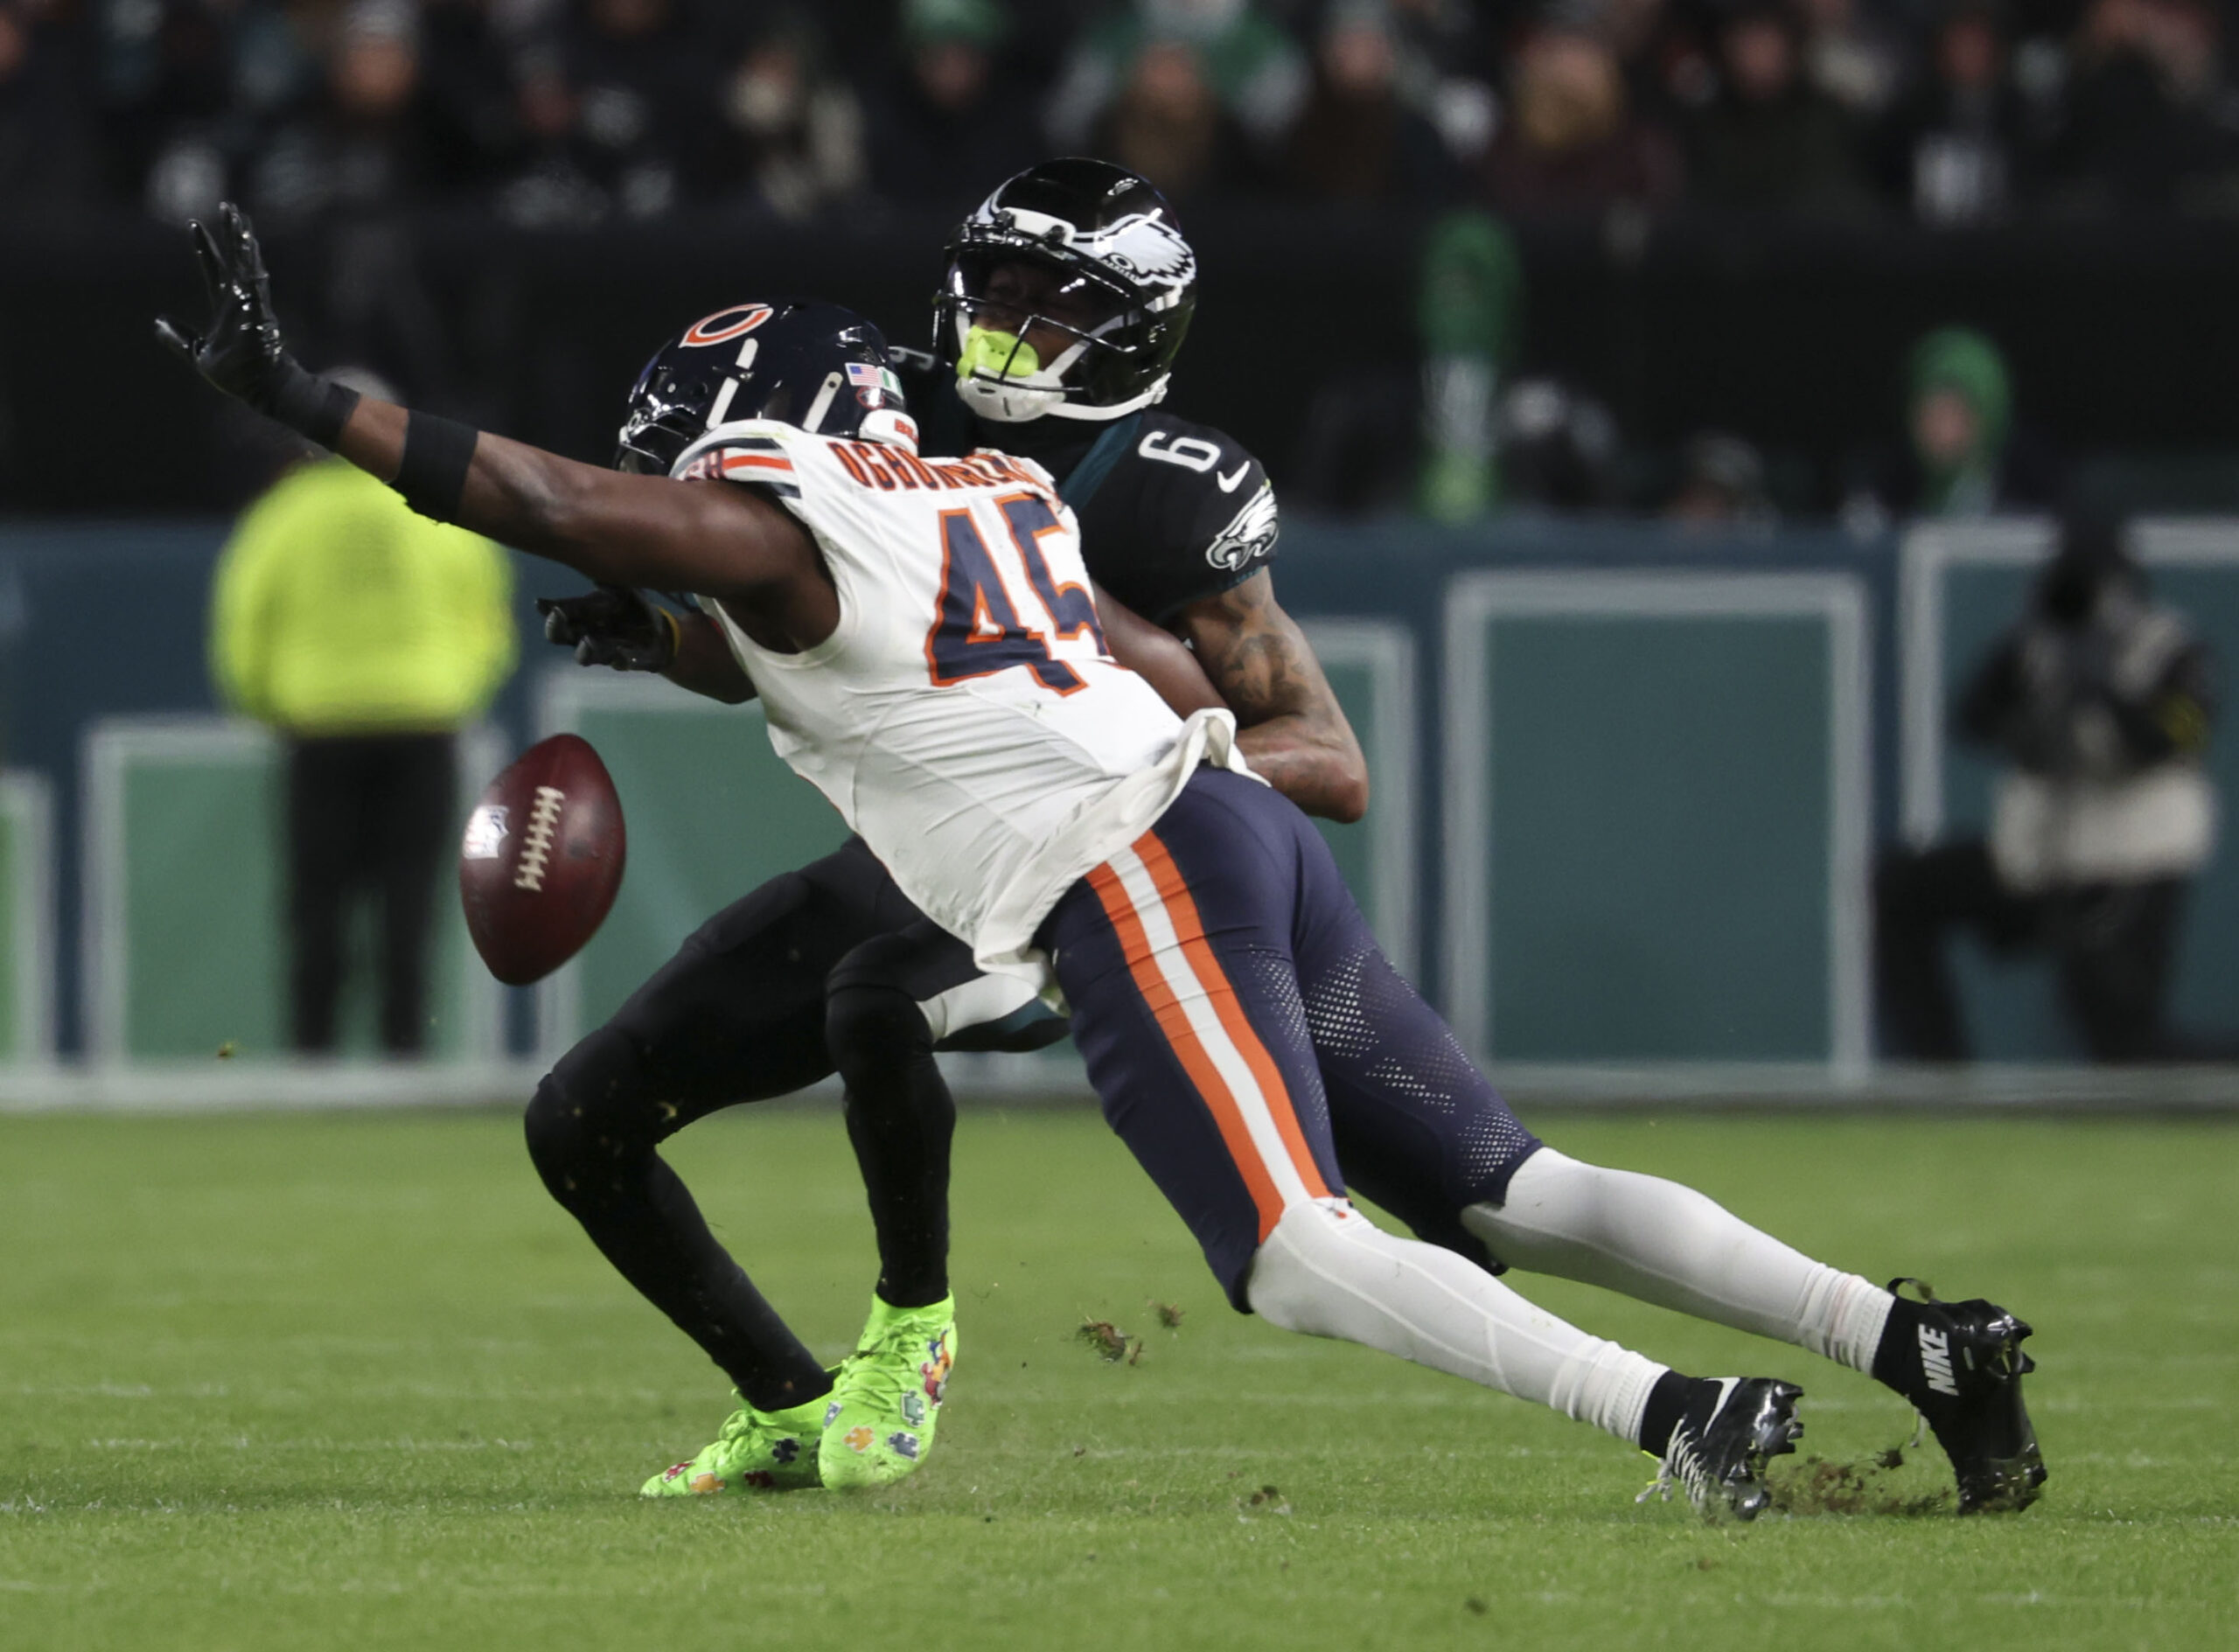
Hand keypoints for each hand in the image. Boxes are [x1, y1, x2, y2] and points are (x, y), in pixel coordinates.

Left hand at [155, 202, 354, 442]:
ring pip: (247, 266)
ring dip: (243, 242)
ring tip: (240, 218)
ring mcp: (251, 305)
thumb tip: (155, 323)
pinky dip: (251, 266)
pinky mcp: (259, 315)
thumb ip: (178, 338)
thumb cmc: (236, 375)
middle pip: (235, 259)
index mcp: (225, 307)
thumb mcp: (197, 355)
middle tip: (228, 207)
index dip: (204, 247)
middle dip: (232, 233)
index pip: (213, 269)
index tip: (194, 224)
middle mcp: (240, 300)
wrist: (259, 390)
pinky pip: (255, 286)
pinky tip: (250, 248)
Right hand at [538, 586, 679, 672]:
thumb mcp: (623, 589)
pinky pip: (618, 664)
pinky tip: (620, 656)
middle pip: (559, 636)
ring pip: (584, 656)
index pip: (557, 612)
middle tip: (557, 616)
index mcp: (579, 614)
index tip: (540, 603)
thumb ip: (610, 584)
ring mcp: (601, 651)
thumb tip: (597, 579)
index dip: (547, 609)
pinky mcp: (623, 661)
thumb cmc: (631, 604)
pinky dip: (618, 660)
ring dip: (584, 649)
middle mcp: (584, 634)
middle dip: (555, 628)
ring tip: (588, 640)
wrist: (658, 629)